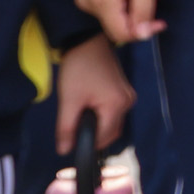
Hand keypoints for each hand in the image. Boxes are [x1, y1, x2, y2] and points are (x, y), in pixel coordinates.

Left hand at [54, 37, 132, 154]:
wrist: (88, 43)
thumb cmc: (78, 69)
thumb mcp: (69, 99)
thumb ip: (67, 127)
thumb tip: (64, 151)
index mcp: (117, 105)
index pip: (103, 137)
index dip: (86, 143)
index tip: (70, 141)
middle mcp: (128, 103)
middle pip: (111, 133)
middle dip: (92, 135)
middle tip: (73, 128)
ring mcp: (128, 98)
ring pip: (113, 124)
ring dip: (97, 126)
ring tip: (79, 115)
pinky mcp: (124, 93)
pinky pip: (114, 114)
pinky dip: (101, 117)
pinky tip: (88, 108)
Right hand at [77, 0, 160, 45]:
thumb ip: (143, 12)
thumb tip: (143, 36)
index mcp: (102, 2)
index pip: (121, 34)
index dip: (142, 33)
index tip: (160, 23)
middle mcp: (87, 4)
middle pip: (115, 27)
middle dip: (135, 21)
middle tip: (148, 3)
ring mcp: (82, 0)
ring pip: (109, 20)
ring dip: (126, 13)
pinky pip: (102, 10)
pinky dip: (116, 7)